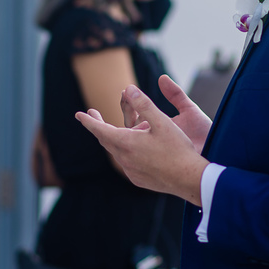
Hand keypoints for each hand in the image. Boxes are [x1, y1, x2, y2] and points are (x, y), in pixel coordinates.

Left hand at [77, 84, 208, 205]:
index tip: (78, 114)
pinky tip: (130, 149)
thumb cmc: (178, 149)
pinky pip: (125, 162)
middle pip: (105, 140)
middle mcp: (124, 158)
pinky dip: (123, 151)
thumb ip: (144, 104)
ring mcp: (130, 171)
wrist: (190, 180)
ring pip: (116, 151)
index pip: (100, 130)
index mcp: (127, 143)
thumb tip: (128, 88)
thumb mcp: (162, 122)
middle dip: (98, 126)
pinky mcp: (138, 179)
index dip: (88, 121)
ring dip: (112, 138)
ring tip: (113, 130)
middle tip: (92, 115)